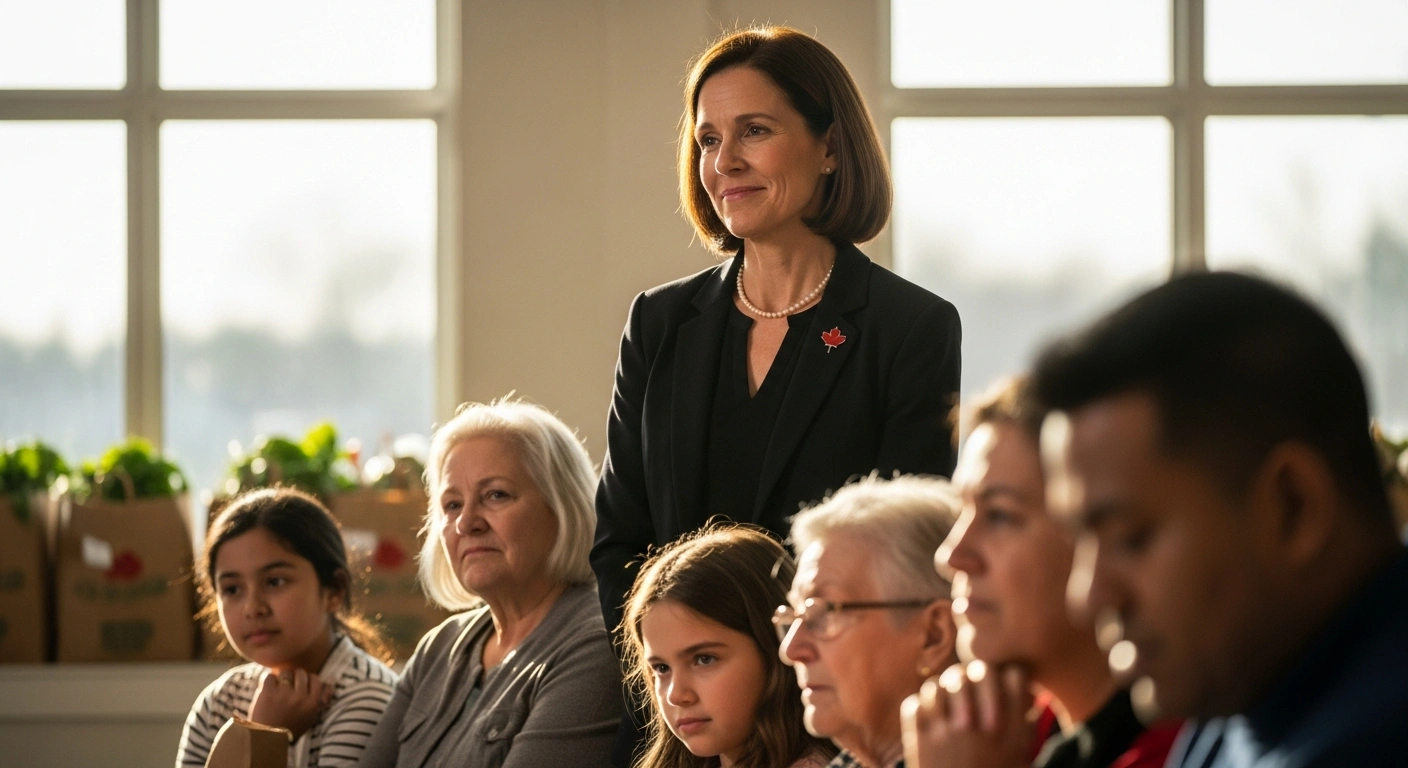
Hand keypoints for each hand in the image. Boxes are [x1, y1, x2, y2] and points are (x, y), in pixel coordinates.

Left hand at [248, 668, 331, 739]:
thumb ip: (318, 700)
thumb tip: (329, 683)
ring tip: (278, 686)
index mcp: (311, 703)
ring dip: (282, 678)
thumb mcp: (309, 717)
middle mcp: (300, 697)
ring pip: (285, 673)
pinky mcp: (268, 693)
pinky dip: (269, 681)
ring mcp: (284, 694)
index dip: (309, 678)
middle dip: (296, 676)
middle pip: (301, 673)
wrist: (268, 739)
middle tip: (290, 682)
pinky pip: (270, 677)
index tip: (303, 682)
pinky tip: (269, 688)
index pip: (315, 679)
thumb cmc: (290, 729)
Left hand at [902, 662, 1033, 767]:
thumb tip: (1028, 700)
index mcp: (1010, 733)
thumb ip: (1024, 730)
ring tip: (944, 699)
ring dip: (940, 689)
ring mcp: (946, 733)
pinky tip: (927, 714)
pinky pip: (914, 704)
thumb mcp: (1019, 760)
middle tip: (966, 684)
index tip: (1000, 680)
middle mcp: (979, 728)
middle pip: (970, 673)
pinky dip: (919, 705)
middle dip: (968, 676)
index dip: (1007, 672)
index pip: (1014, 675)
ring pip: (937, 685)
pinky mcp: (920, 742)